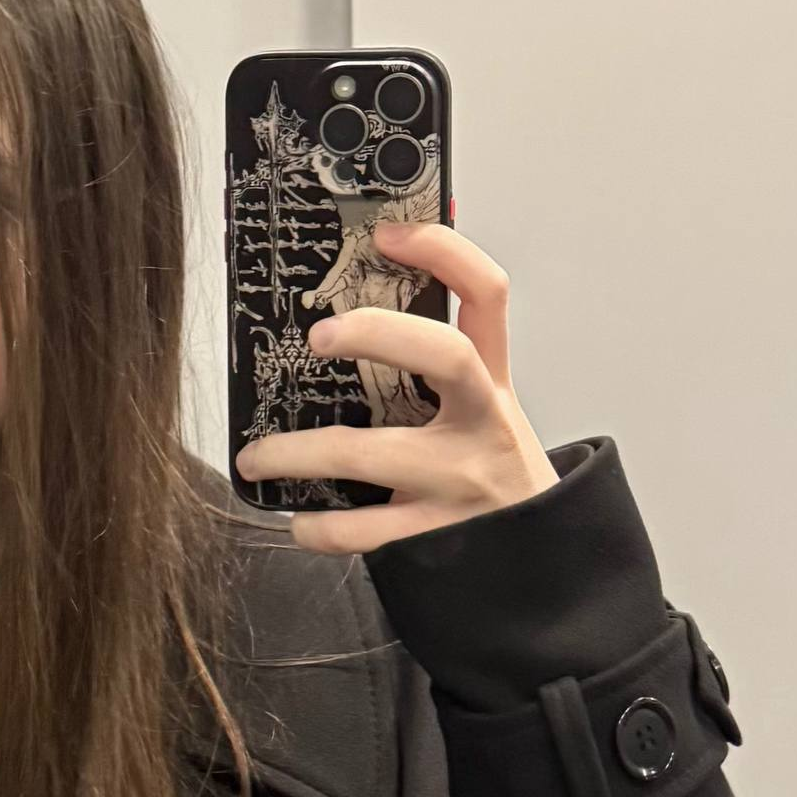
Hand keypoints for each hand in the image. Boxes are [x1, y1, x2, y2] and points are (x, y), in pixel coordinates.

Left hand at [232, 221, 558, 555]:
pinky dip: (319, 527)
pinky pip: (364, 531)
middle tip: (319, 336)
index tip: (387, 232)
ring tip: (254, 457)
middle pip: (444, 354)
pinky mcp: (436, 537)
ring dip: (296, 452)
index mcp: (490, 384)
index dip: (443, 251)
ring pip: (370, 454)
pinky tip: (299, 520)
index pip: (485, 295)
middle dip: (378, 333)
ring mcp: (459, 481)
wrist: (541, 563)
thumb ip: (436, 370)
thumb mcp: (483, 414)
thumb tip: (365, 314)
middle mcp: (481, 423)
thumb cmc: (493, 479)